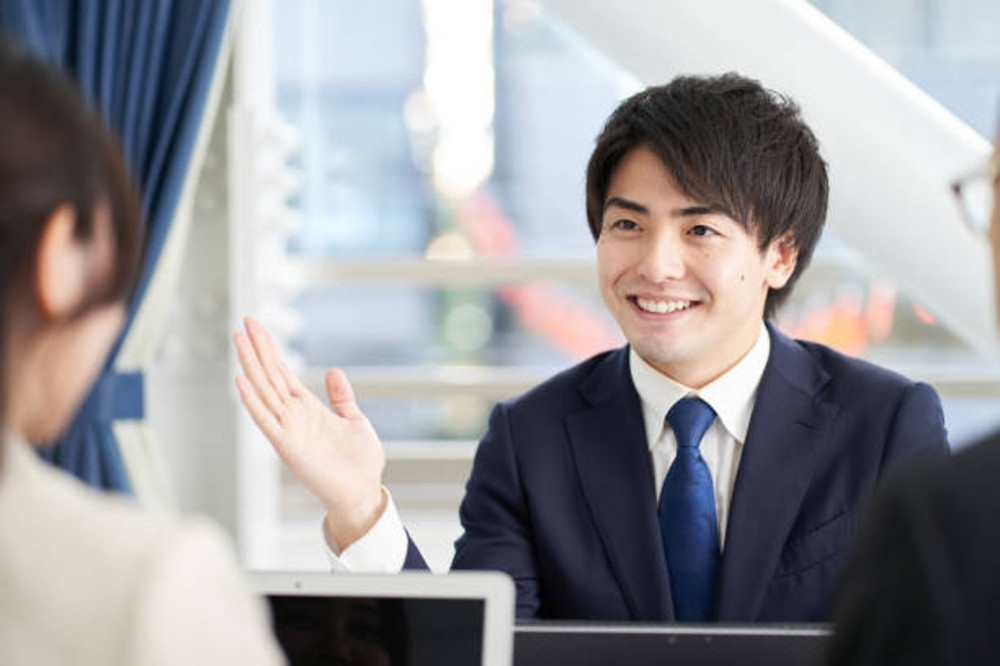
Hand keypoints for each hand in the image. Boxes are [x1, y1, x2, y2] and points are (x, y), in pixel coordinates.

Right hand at [233, 317, 385, 550]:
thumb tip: (333, 370)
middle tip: (245, 322)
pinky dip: (252, 401)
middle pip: (270, 376)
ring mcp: (288, 430)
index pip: (282, 373)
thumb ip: (341, 396)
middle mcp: (293, 416)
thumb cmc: (359, 462)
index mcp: (308, 408)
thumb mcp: (355, 420)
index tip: (257, 328)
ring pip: (264, 391)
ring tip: (238, 341)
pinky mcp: (287, 446)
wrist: (362, 492)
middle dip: (257, 349)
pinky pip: (265, 420)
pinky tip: (242, 381)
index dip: (270, 350)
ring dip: (250, 366)